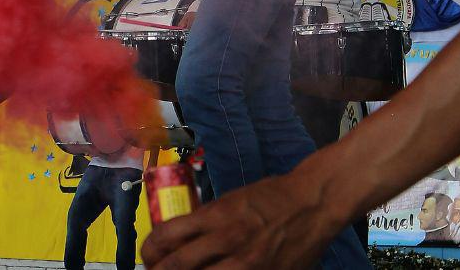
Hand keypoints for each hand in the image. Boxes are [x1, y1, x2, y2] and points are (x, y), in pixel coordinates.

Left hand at [141, 173, 338, 269]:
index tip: (147, 255)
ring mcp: (246, 263)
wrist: (312, 203)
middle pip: (177, 265)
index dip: (150, 250)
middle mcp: (226, 240)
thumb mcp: (230, 200)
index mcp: (215, 216)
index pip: (167, 235)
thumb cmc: (271, 197)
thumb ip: (207, 221)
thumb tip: (181, 239)